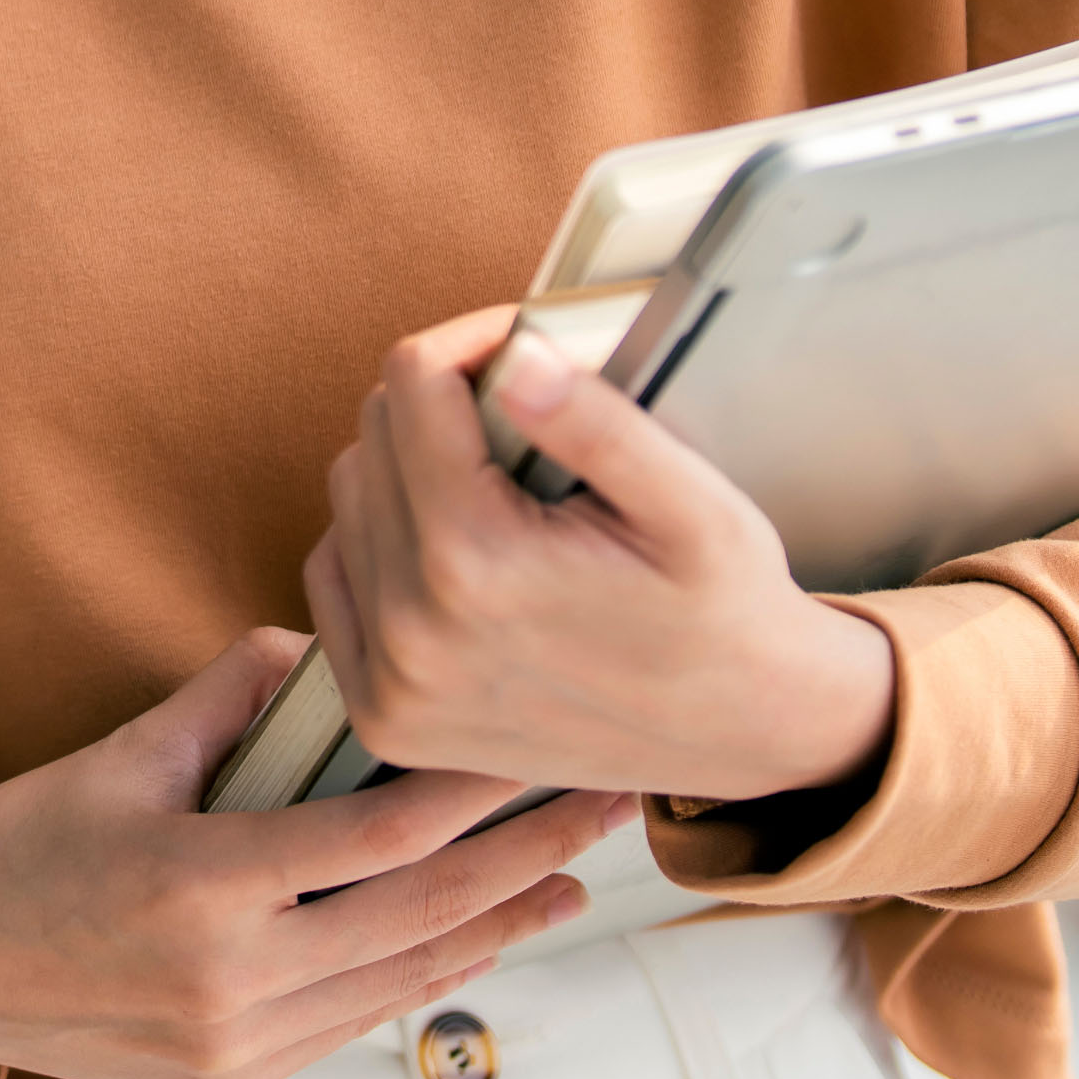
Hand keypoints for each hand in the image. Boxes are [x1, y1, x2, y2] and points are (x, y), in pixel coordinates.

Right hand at [0, 626, 633, 1078]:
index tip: (543, 740)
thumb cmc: (17, 841)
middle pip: (424, 913)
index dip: (479, 789)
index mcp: (199, 886)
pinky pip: (356, 1018)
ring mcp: (235, 1044)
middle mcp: (229, 981)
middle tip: (609, 804)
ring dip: (499, 925)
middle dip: (529, 856)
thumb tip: (329, 648)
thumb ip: (232, 697)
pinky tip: (473, 931)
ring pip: (405, 980)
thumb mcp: (119, 753)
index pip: (383, 834)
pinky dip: (424, 968)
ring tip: (573, 878)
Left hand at [306, 306, 896, 805]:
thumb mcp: (694, 504)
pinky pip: (335, 580)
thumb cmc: (725, 611)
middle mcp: (413, 629)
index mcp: (478, 561)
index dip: (471, 345)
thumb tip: (516, 358)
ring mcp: (392, 683)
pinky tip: (458, 550)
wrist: (743, 733)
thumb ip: (597, 423)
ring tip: (500, 493)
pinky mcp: (386, 717)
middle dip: (442, 407)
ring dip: (407, 474)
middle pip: (373, 436)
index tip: (520, 349)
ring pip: (348, 501)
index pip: (412, 382)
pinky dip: (381, 546)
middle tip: (526, 425)